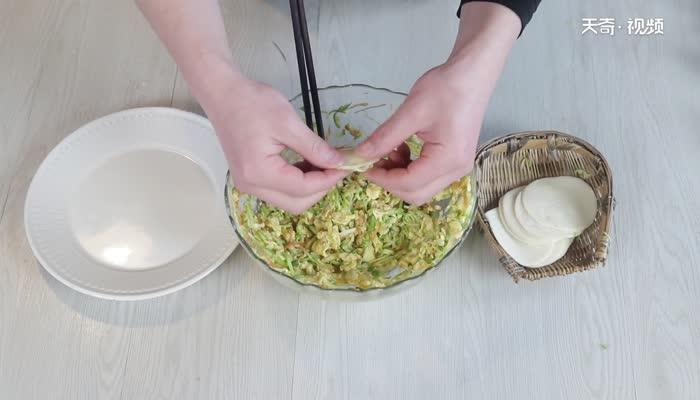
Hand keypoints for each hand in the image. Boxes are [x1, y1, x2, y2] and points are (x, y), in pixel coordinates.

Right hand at [206, 77, 347, 213]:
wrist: (222, 93)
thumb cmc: (252, 103)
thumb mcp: (288, 123)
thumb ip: (314, 147)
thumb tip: (338, 163)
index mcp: (260, 173)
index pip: (303, 189)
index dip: (329, 180)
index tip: (347, 165)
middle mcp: (252, 186)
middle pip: (296, 203)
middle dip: (321, 188)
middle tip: (337, 166)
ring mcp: (248, 184)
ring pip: (289, 200)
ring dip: (310, 187)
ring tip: (324, 163)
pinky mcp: (249, 178)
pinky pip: (279, 190)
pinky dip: (297, 182)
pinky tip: (308, 164)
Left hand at [356, 2, 518, 204]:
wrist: (472, 74)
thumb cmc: (446, 88)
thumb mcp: (411, 112)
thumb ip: (385, 137)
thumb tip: (360, 155)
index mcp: (448, 160)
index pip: (408, 183)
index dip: (381, 178)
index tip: (362, 164)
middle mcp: (456, 170)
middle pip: (416, 194)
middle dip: (390, 181)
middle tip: (373, 159)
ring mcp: (458, 168)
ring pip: (421, 188)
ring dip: (399, 176)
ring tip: (389, 150)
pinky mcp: (455, 161)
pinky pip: (428, 177)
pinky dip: (410, 169)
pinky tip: (402, 148)